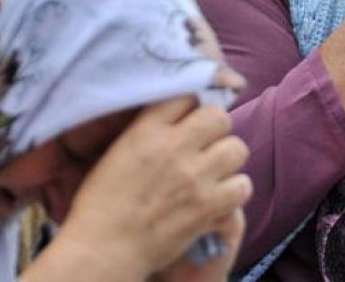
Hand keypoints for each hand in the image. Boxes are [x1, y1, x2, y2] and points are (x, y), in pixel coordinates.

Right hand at [27, 97, 251, 281]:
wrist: (103, 249)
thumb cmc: (102, 204)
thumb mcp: (118, 151)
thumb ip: (148, 131)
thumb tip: (176, 117)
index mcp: (146, 131)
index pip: (186, 95)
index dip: (191, 107)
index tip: (189, 120)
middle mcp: (174, 147)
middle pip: (219, 116)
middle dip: (216, 129)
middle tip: (206, 146)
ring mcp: (195, 176)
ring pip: (237, 148)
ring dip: (228, 160)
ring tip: (215, 171)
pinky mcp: (209, 206)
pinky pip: (243, 185)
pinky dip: (234, 191)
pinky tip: (220, 196)